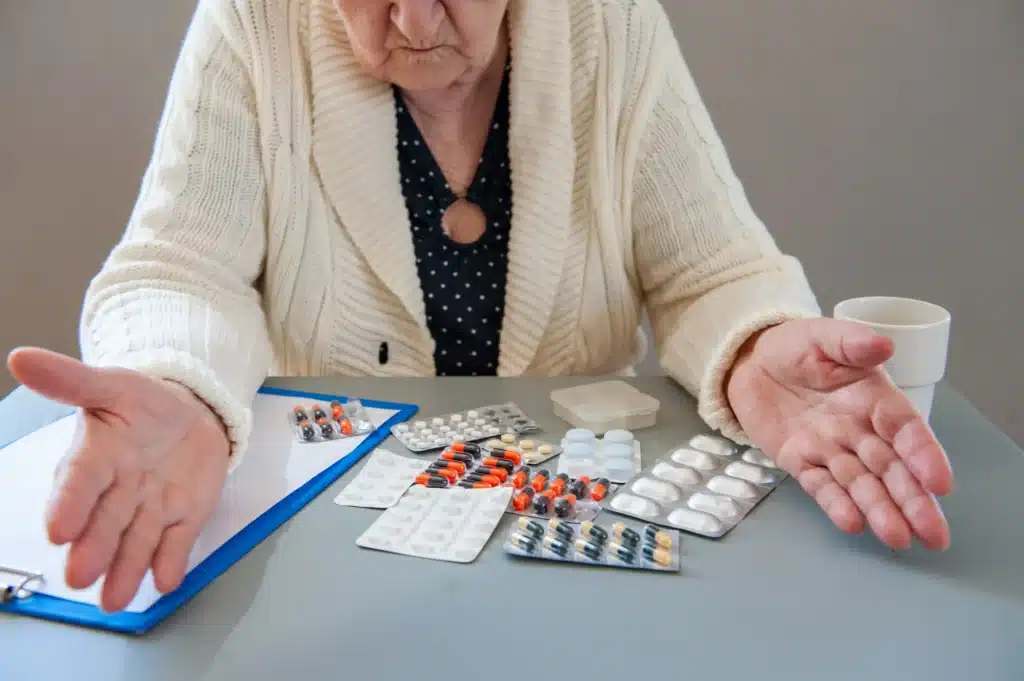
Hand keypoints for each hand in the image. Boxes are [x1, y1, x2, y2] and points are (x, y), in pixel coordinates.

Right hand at [6, 347, 230, 611]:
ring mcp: (151, 506)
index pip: (79, 483)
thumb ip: (72, 380)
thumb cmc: (144, 403)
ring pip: (136, 542)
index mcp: (97, 457)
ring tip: (114, 600)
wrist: (191, 411)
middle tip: (80, 576)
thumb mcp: (112, 384)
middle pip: (104, 522)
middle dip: (93, 549)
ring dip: (125, 570)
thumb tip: (21, 358)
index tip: (58, 530)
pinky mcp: (184, 516)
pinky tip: (166, 581)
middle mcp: (118, 490)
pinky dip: (172, 562)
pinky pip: (177, 542)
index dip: (69, 505)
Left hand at [725, 318, 952, 550]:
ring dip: (880, 510)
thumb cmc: (795, 346)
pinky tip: (852, 523)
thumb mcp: (823, 335)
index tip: (941, 482)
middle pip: (891, 468)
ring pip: (861, 484)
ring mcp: (830, 448)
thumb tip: (883, 346)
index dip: (924, 455)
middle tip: (935, 535)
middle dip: (914, 501)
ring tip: (898, 538)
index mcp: (874, 397)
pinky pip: (821, 486)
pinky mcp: (800, 461)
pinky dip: (835, 504)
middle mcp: (859, 429)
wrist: (750, 360)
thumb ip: (851, 342)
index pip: (906, 429)